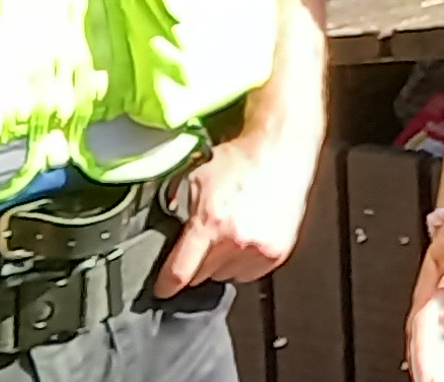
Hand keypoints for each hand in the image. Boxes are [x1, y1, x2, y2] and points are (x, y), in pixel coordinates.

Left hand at [158, 130, 314, 296]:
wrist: (281, 152)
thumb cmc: (241, 159)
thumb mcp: (197, 177)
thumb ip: (177, 204)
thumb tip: (162, 226)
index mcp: (210, 222)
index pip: (180, 272)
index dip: (167, 285)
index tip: (162, 290)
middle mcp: (234, 241)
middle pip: (203, 275)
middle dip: (200, 261)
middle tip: (209, 237)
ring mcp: (258, 250)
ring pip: (227, 276)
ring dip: (224, 262)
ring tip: (233, 233)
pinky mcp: (276, 254)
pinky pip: (251, 274)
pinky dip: (246, 262)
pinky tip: (249, 237)